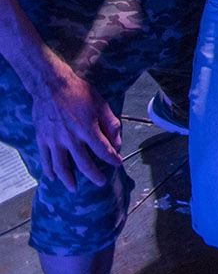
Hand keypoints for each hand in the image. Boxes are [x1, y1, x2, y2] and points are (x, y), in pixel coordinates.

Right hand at [27, 59, 120, 190]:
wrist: (51, 85)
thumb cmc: (79, 93)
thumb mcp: (101, 104)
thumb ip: (111, 124)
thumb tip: (117, 141)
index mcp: (87, 129)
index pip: (103, 150)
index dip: (112, 159)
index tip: (118, 163)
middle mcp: (71, 138)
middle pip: (84, 164)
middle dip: (94, 175)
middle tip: (100, 183)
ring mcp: (54, 140)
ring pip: (62, 167)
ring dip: (69, 180)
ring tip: (74, 188)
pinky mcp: (42, 139)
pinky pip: (45, 159)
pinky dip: (49, 171)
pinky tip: (53, 178)